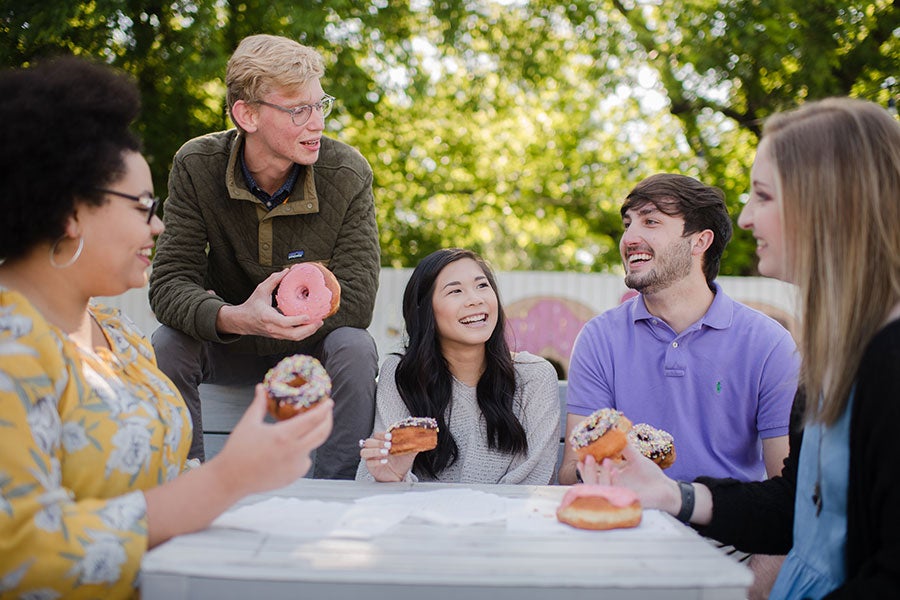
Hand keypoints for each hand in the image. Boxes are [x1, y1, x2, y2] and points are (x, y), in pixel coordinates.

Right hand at [210, 384, 333, 496]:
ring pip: (313, 447)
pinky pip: (304, 460)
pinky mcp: (294, 476)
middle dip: (327, 420)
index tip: (328, 402)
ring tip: (305, 428)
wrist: (231, 479)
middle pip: (322, 433)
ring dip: (312, 436)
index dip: (324, 409)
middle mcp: (293, 451)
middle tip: (326, 413)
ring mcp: (295, 465)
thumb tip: (261, 388)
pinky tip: (290, 448)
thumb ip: (259, 404)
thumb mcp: (249, 423)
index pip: (313, 419)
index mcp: (283, 435)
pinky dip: (302, 452)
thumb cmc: (238, 451)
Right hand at [215, 269, 323, 339]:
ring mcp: (275, 334)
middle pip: (293, 335)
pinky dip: (304, 333)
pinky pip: (293, 337)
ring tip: (318, 323)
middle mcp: (272, 328)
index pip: (284, 322)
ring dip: (309, 332)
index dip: (297, 320)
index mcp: (267, 317)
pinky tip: (311, 325)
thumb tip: (287, 270)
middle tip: (319, 320)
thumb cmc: (252, 305)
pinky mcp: (278, 336)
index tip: (308, 315)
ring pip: (295, 338)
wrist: (242, 321)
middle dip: (309, 329)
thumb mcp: (260, 290)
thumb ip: (274, 280)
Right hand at [359, 432, 415, 481]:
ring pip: (364, 451)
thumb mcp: (409, 452)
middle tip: (389, 445)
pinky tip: (385, 461)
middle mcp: (375, 449)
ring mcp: (372, 458)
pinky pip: (368, 462)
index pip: (377, 434)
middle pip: (368, 442)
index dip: (382, 435)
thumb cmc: (402, 462)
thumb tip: (420, 436)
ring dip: (374, 451)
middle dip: (378, 442)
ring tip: (386, 453)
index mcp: (383, 442)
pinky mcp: (371, 467)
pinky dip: (376, 461)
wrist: (400, 476)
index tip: (390, 437)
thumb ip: (413, 443)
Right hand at [578, 444, 680, 513]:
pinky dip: (614, 481)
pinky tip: (616, 470)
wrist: (666, 489)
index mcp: (612, 479)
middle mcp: (612, 488)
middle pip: (592, 483)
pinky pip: (616, 493)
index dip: (585, 468)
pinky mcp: (627, 501)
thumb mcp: (636, 458)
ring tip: (605, 460)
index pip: (593, 475)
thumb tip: (616, 431)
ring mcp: (618, 496)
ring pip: (602, 488)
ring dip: (601, 475)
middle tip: (587, 458)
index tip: (580, 458)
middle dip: (588, 471)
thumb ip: (626, 448)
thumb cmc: (650, 476)